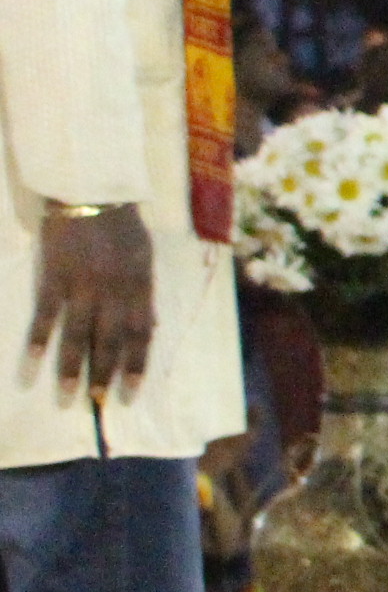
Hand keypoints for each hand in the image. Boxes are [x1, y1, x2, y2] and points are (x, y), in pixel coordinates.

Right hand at [27, 202, 154, 399]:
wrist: (91, 189)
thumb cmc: (120, 224)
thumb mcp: (144, 257)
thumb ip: (145, 294)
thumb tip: (152, 328)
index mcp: (139, 286)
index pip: (141, 334)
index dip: (136, 365)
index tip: (130, 393)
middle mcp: (114, 290)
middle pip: (110, 340)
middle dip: (105, 374)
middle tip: (98, 402)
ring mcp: (82, 284)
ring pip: (79, 334)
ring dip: (72, 367)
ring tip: (69, 396)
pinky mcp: (53, 276)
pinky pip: (46, 315)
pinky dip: (39, 341)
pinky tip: (32, 364)